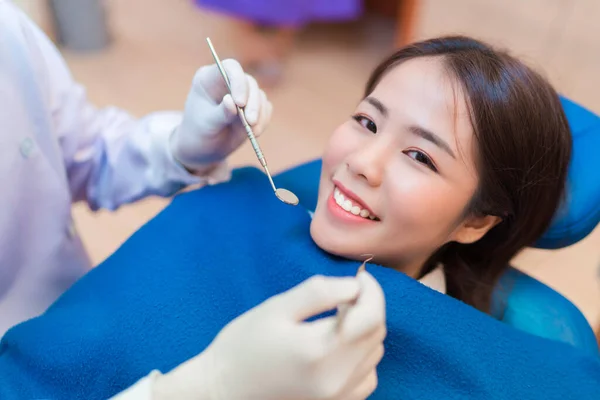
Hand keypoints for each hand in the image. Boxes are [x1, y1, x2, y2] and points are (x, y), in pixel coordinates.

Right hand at [154, 273, 386, 399]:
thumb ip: (319, 292)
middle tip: (345, 294)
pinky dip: (362, 355)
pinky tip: (338, 345)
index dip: (372, 291)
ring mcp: (339, 396)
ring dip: (365, 330)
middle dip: (368, 307)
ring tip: (338, 318)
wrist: (224, 389)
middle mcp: (336, 378)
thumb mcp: (277, 307)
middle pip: (376, 334)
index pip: (371, 316)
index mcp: (320, 350)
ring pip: (375, 353)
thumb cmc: (244, 344)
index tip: (360, 277)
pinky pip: (367, 374)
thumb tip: (354, 286)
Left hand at [170, 59, 272, 171]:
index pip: (229, 68)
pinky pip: (266, 108)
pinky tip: (255, 132)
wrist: (204, 149)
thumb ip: (220, 113)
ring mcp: (242, 94)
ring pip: (260, 96)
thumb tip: (231, 101)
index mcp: (210, 79)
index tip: (240, 103)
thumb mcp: (207, 124)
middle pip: (249, 82)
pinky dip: (264, 120)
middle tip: (250, 122)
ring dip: (260, 114)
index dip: (238, 81)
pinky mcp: (253, 107)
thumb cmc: (199, 133)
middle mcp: (228, 83)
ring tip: (253, 132)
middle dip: (253, 103)